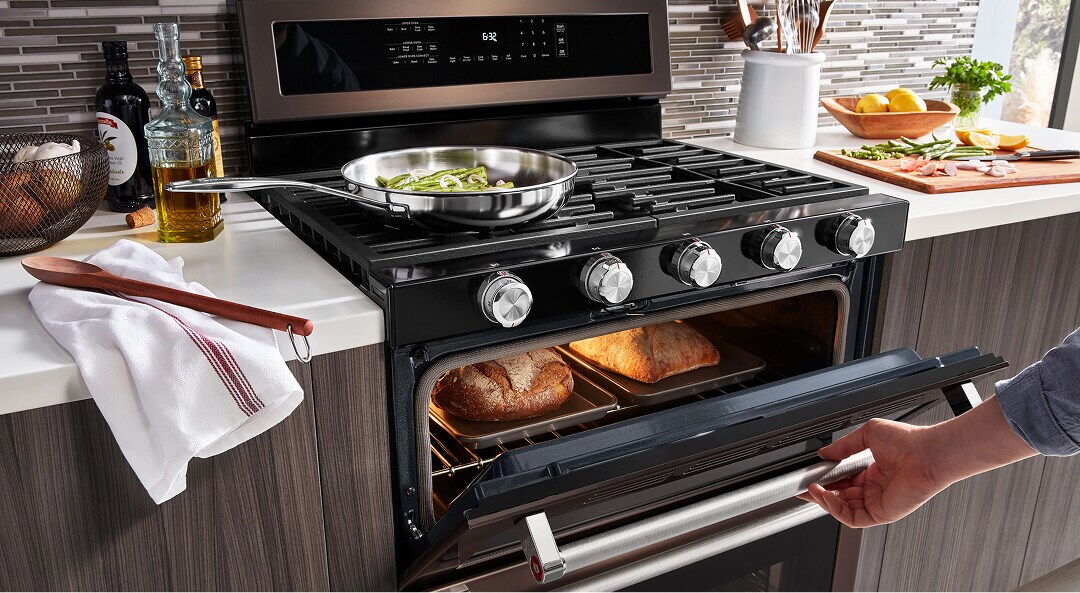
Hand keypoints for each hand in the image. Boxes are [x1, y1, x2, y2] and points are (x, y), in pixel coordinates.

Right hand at [799, 418, 946, 527]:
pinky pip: (852, 518)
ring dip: (824, 501)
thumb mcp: (868, 434)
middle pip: (839, 496)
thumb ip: (843, 445)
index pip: (842, 480)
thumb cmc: (908, 441)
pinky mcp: (881, 514)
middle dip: (819, 493)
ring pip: (843, 509)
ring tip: (812, 490)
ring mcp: (878, 502)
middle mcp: (875, 488)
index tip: (810, 476)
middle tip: (804, 486)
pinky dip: (835, 509)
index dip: (824, 479)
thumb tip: (824, 453)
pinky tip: (826, 497)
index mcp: (873, 471)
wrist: (927, 453)